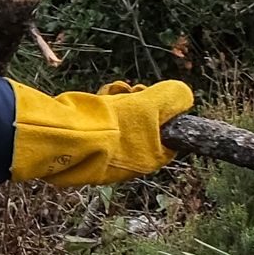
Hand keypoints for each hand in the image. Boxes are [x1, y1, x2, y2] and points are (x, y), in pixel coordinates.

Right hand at [5, 80, 195, 187]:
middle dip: (140, 103)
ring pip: (123, 124)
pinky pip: (102, 128)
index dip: (167, 111)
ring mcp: (109, 158)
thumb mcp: (150, 104)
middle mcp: (132, 164)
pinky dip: (102, 111)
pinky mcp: (89, 150)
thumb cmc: (113, 124)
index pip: (171, 135)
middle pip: (146, 126)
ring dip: (121, 103)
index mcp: (151, 159)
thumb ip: (172, 97)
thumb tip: (185, 95)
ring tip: (112, 91)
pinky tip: (99, 98)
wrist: (69, 138)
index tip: (154, 96)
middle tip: (133, 90)